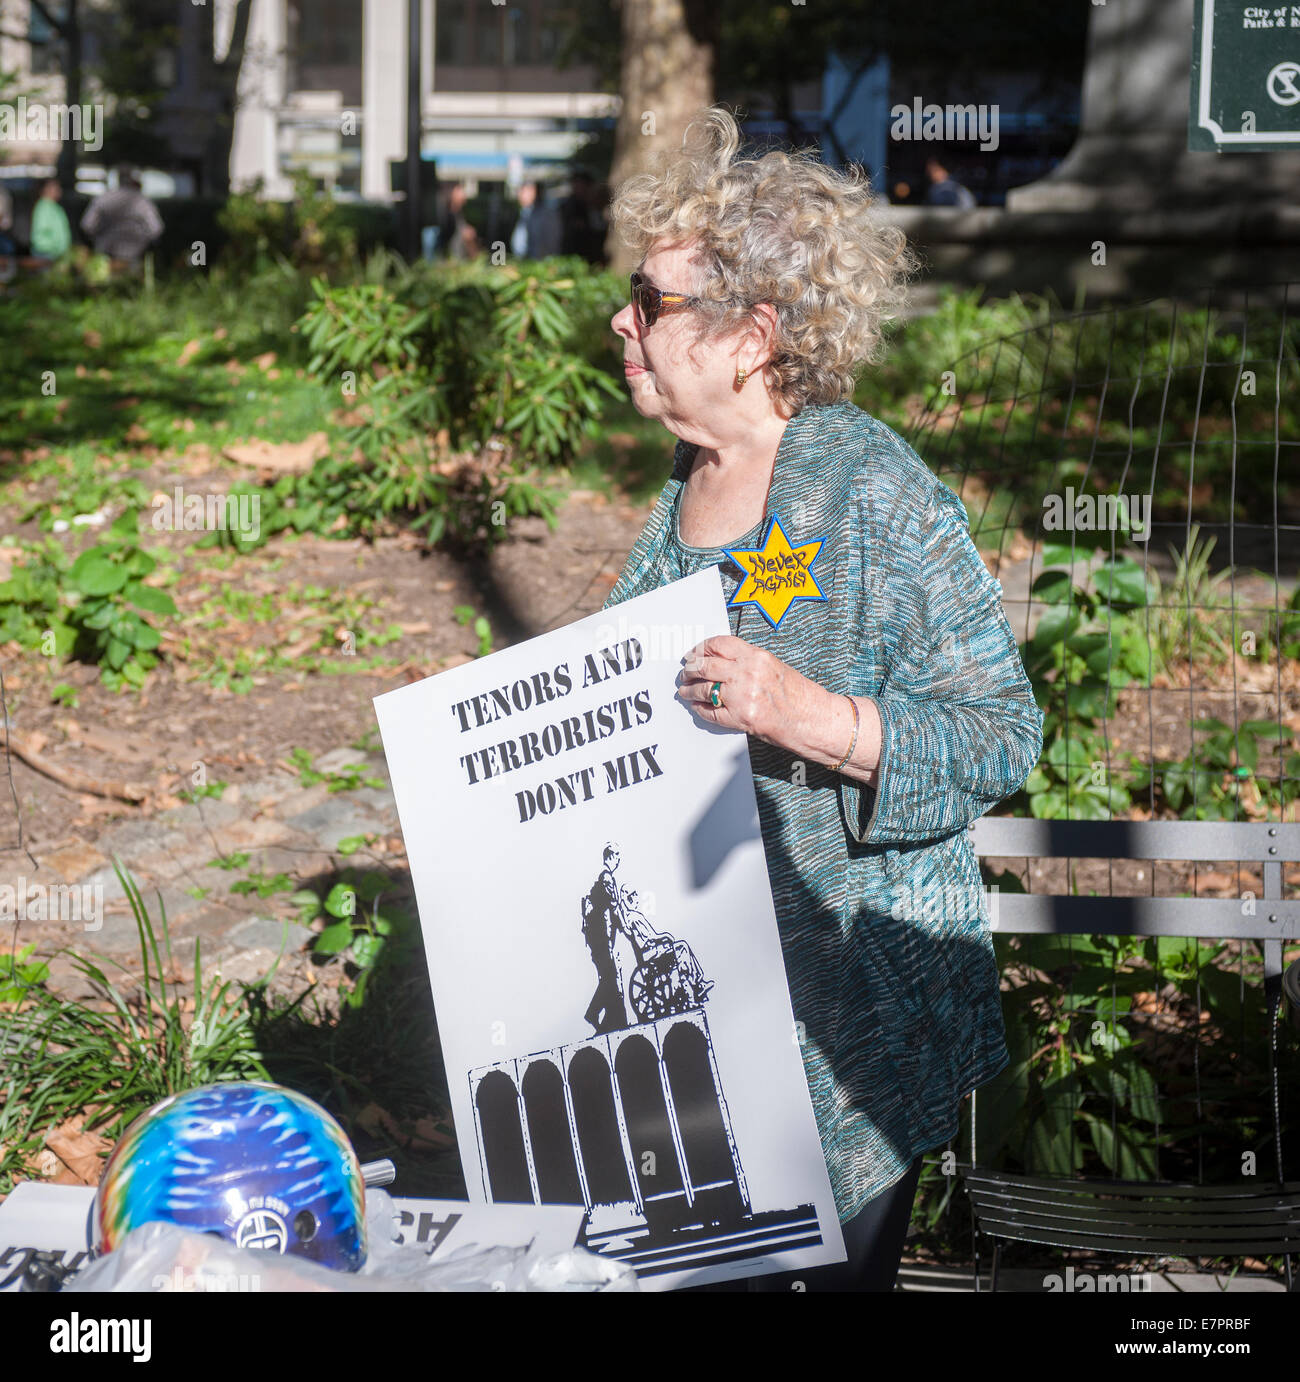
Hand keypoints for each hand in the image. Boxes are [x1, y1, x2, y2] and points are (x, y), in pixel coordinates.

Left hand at [677, 634, 815, 743]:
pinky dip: (700, 709)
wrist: (813, 719)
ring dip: (690, 690)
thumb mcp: (774, 666)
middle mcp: (747, 673)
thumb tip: (721, 660)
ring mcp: (742, 696)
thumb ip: (748, 661)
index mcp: (756, 657)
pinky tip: (697, 706)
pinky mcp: (739, 718)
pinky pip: (710, 712)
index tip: (693, 653)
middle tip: (685, 672)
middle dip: (691, 669)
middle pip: (706, 665)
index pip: (720, 644)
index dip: (701, 648)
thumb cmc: (799, 695)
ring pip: (704, 689)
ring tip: (685, 691)